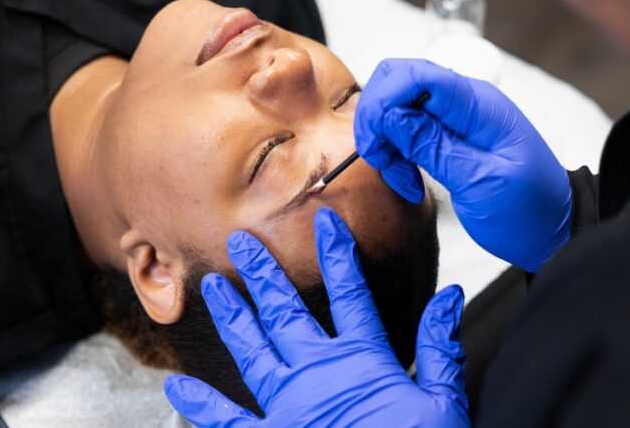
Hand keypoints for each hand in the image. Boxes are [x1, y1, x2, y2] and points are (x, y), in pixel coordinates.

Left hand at [164, 207, 469, 427]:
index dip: (338, 255)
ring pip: (253, 351)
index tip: (325, 222)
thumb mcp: (443, 401)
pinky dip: (202, 407)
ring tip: (213, 287)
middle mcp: (320, 375)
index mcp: (365, 361)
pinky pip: (230, 422)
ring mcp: (291, 408)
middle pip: (286, 313)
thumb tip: (449, 296)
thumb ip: (441, 347)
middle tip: (241, 242)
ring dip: (233, 317)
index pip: (350, 295)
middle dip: (263, 274)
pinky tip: (179, 388)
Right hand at [354, 58, 570, 271]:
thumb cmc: (529, 208)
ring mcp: (454, 117)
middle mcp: (463, 102)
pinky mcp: (447, 136)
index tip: (376, 143)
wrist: (553, 228)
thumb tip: (390, 115)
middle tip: (382, 161)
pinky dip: (396, 152)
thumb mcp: (482, 183)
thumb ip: (435, 147)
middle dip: (378, 118)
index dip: (384, 100)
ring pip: (397, 105)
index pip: (416, 74)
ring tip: (402, 180)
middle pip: (398, 81)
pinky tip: (409, 181)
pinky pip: (407, 129)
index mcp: (477, 105)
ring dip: (386, 140)